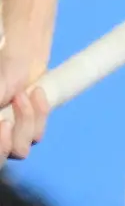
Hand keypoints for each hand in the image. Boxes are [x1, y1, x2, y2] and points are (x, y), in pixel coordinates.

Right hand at [0, 51, 49, 165]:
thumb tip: (0, 122)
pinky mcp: (29, 131)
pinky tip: (36, 92)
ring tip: (21, 94)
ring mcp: (9, 137)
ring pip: (20, 151)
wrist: (22, 55)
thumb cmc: (2, 70)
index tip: (1, 124)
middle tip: (5, 123)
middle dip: (3, 144)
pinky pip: (37, 136)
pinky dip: (39, 113)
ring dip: (24, 120)